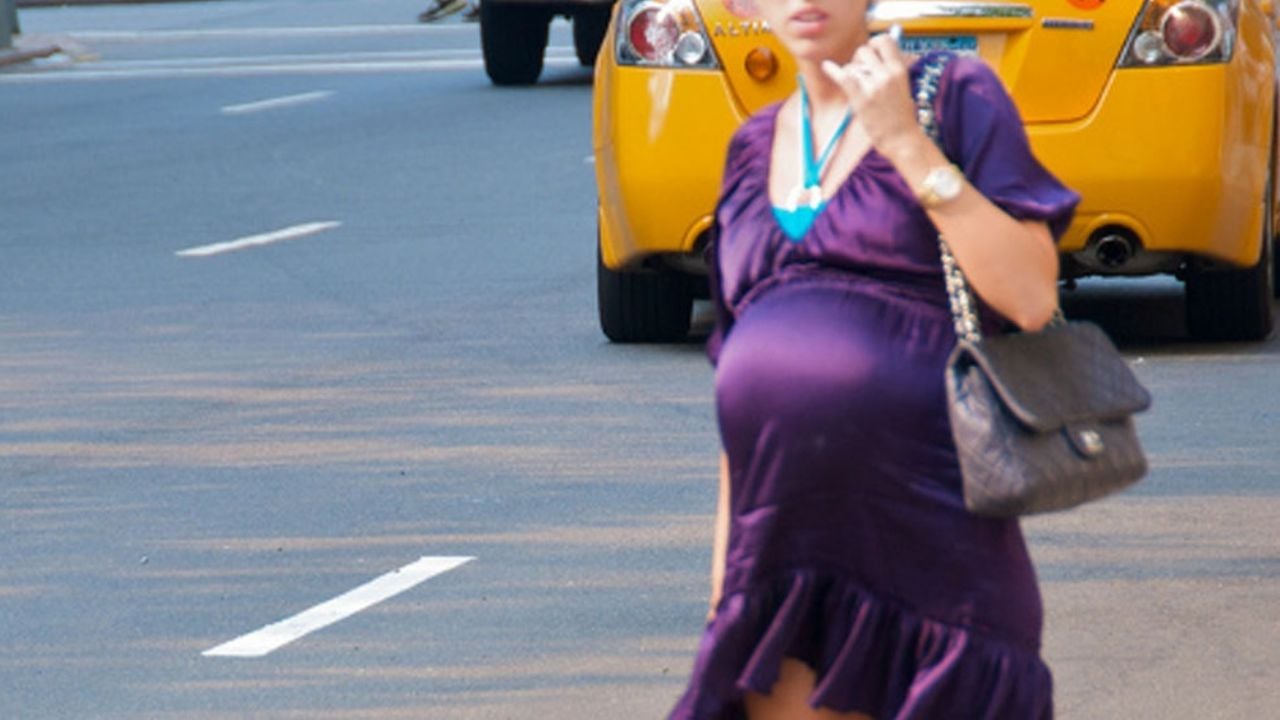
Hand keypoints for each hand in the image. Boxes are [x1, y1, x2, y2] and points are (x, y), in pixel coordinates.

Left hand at [821, 34, 926, 161]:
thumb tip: (878, 48)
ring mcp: (874, 86)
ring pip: (852, 65)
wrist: (901, 138)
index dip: (874, 42)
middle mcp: (887, 74)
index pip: (885, 40)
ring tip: (858, 87)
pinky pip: (844, 77)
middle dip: (858, 59)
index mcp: (899, 69)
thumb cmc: (901, 115)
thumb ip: (890, 67)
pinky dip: (833, 71)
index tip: (870, 51)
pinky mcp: (862, 98)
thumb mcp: (902, 85)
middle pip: (864, 50)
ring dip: (851, 73)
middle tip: (860, 72)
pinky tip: (826, 66)